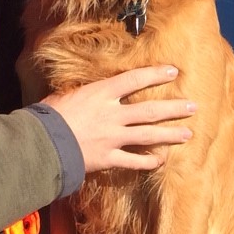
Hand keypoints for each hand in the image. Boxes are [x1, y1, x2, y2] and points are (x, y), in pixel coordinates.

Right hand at [43, 64, 195, 173]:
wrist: (41, 143)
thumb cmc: (48, 116)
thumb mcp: (66, 95)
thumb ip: (85, 93)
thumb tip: (92, 90)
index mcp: (100, 93)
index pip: (135, 79)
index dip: (155, 74)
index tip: (173, 71)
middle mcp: (112, 114)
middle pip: (150, 110)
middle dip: (174, 108)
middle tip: (193, 107)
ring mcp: (112, 137)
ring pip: (149, 135)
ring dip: (170, 134)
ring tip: (188, 134)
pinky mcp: (108, 158)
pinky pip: (135, 161)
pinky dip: (149, 162)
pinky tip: (162, 161)